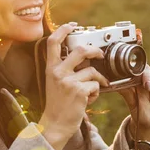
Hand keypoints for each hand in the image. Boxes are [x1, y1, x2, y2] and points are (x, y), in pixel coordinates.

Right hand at [40, 23, 108, 149]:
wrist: (55, 124)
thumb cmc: (57, 104)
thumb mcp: (54, 83)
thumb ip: (64, 69)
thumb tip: (83, 57)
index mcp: (50, 68)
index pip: (53, 42)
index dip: (64, 30)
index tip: (73, 25)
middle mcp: (58, 72)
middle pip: (81, 50)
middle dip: (95, 50)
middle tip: (99, 54)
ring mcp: (68, 81)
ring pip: (93, 71)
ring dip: (98, 80)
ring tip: (94, 89)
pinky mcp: (79, 91)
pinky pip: (96, 85)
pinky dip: (96, 92)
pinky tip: (88, 100)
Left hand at [118, 65, 149, 142]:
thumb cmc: (139, 113)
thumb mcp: (132, 103)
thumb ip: (127, 93)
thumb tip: (118, 84)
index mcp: (133, 81)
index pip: (133, 69)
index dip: (134, 70)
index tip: (134, 76)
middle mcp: (143, 79)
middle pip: (146, 68)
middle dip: (146, 76)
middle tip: (147, 87)